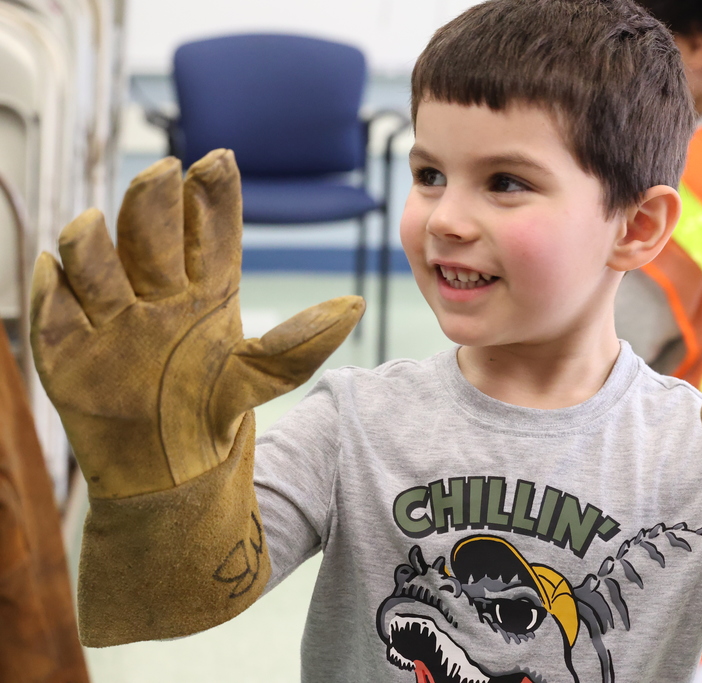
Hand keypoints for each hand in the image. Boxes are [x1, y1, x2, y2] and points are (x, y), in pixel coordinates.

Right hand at [31, 150, 363, 498]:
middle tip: (163, 173)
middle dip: (155, 200)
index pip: (210, 230)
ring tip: (92, 227)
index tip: (219, 161)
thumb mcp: (260, 376)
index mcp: (205, 289)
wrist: (164, 468)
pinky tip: (57, 277)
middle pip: (151, 231)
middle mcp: (154, 289)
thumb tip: (357, 306)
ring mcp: (107, 312)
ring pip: (93, 258)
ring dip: (92, 241)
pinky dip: (52, 290)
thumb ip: (302, 343)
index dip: (213, 196)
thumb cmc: (211, 410)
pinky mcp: (66, 343)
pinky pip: (52, 305)